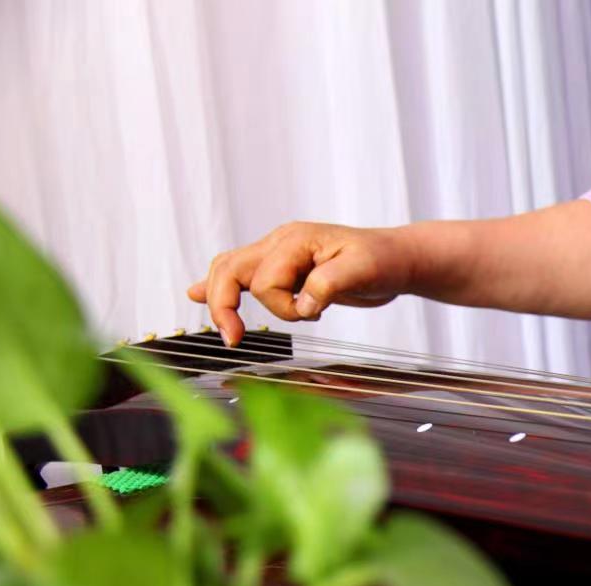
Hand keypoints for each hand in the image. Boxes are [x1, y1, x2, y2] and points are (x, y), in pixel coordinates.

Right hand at [188, 222, 409, 345]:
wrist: (396, 258)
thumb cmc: (383, 260)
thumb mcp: (363, 271)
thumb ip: (329, 284)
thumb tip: (304, 304)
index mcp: (295, 241)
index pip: (265, 280)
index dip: (281, 305)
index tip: (311, 315)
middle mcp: (281, 244)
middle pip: (228, 269)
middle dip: (223, 304)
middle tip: (233, 338)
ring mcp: (279, 255)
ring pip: (228, 270)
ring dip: (223, 298)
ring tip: (227, 328)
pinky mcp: (284, 269)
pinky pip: (242, 273)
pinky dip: (218, 286)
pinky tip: (195, 293)